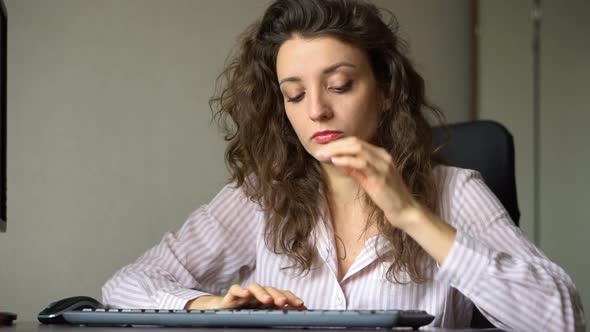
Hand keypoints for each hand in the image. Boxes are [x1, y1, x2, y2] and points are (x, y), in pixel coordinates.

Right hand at [186, 283, 305, 309]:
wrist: (221, 312)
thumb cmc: (243, 313)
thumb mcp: (261, 316)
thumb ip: (276, 316)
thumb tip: (298, 318)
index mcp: (267, 300)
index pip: (282, 295)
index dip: (292, 298)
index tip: (301, 305)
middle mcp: (257, 295)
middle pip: (270, 289)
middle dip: (279, 295)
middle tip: (284, 303)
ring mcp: (244, 294)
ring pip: (255, 287)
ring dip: (262, 292)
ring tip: (268, 300)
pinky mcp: (230, 296)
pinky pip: (235, 289)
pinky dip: (240, 290)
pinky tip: (246, 294)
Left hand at [315, 136, 416, 228]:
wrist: (404, 210)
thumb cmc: (386, 196)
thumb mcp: (368, 180)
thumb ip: (354, 169)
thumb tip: (337, 160)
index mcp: (379, 154)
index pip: (355, 141)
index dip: (337, 143)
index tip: (322, 150)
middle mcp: (382, 156)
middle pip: (354, 142)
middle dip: (334, 145)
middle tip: (318, 152)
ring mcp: (383, 165)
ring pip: (357, 148)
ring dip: (337, 150)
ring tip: (322, 155)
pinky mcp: (381, 177)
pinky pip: (362, 163)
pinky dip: (347, 160)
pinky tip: (335, 161)